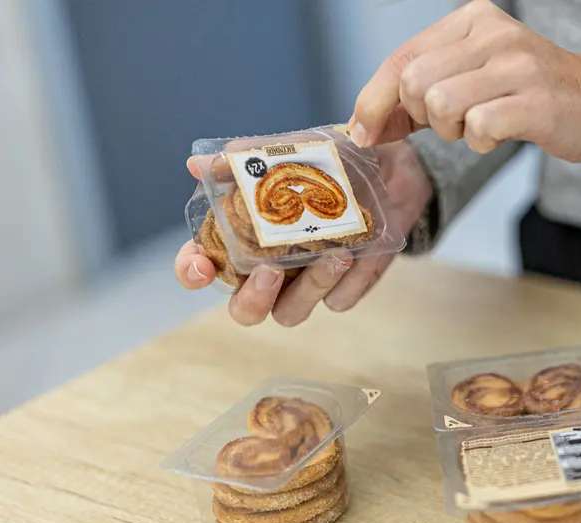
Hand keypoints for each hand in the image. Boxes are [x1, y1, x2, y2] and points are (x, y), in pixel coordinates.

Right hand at [174, 140, 432, 325]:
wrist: (387, 166)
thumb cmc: (325, 164)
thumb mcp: (287, 152)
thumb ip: (244, 161)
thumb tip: (198, 164)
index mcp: (241, 239)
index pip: (201, 266)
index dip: (192, 272)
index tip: (201, 266)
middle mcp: (269, 270)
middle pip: (245, 310)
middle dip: (253, 298)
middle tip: (271, 271)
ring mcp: (306, 283)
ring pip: (292, 312)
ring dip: (310, 287)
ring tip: (336, 254)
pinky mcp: (346, 287)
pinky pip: (340, 300)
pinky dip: (348, 282)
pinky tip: (358, 256)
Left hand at [350, 0, 580, 162]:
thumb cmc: (528, 92)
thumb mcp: (473, 76)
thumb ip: (420, 94)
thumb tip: (363, 125)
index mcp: (472, 19)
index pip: (401, 57)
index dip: (374, 99)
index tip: (364, 131)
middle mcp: (494, 33)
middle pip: (414, 82)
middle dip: (421, 116)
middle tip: (450, 124)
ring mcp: (517, 65)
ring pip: (441, 104)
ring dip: (451, 131)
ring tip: (478, 127)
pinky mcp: (535, 100)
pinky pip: (478, 126)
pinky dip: (480, 141)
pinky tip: (499, 134)